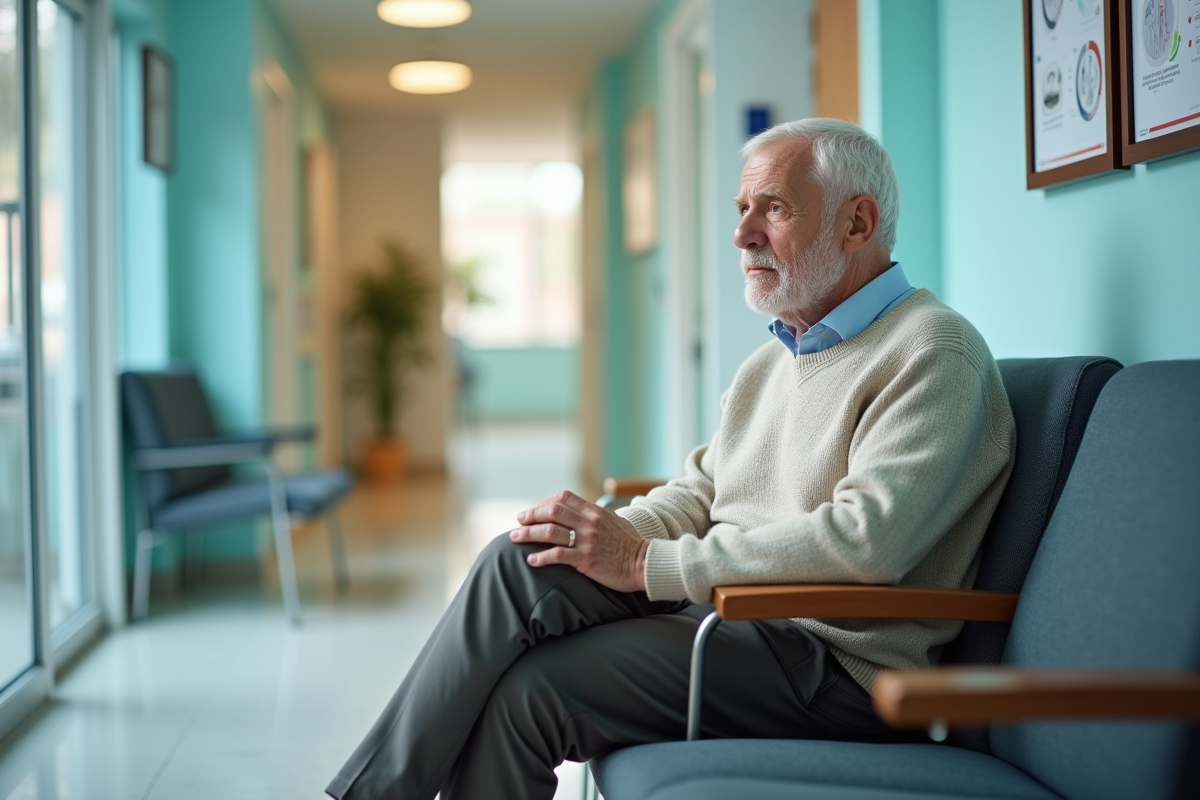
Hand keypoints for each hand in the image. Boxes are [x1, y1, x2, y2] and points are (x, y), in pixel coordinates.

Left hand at [509, 490, 648, 592]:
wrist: (645, 564)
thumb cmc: (630, 544)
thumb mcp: (614, 521)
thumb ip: (595, 516)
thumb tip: (579, 514)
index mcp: (595, 511)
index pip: (563, 498)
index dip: (544, 503)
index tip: (534, 512)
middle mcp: (589, 522)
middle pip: (552, 511)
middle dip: (531, 515)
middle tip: (518, 522)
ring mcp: (587, 541)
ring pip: (550, 532)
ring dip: (528, 534)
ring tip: (514, 539)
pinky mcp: (586, 560)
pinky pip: (558, 555)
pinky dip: (541, 557)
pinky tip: (531, 560)